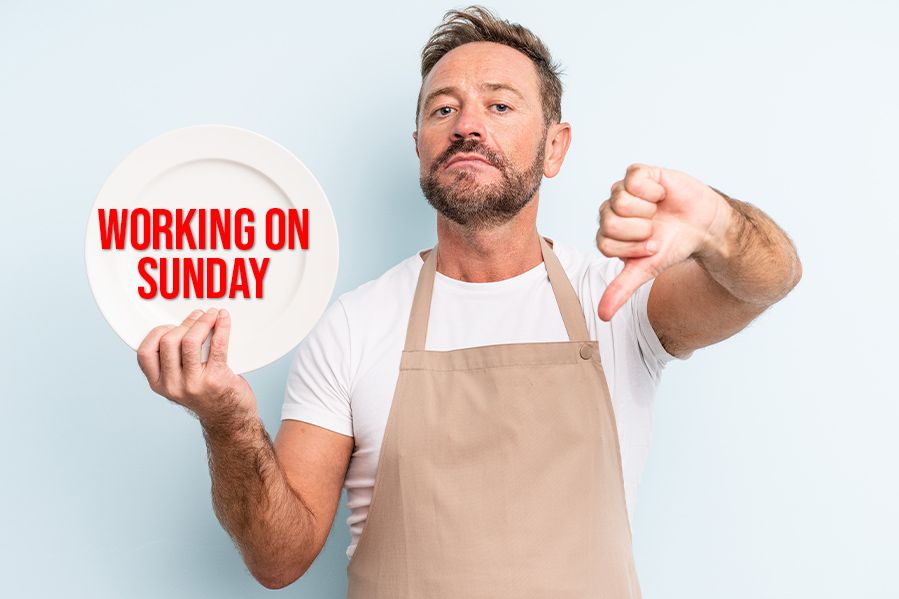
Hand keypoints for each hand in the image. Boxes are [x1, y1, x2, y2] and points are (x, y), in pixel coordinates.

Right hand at [137, 308, 254, 426]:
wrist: (230, 420)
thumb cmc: (208, 396)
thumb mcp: (179, 383)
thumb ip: (173, 362)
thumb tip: (181, 326)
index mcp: (159, 384)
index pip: (145, 352)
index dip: (156, 333)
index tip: (171, 325)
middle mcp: (173, 385)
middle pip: (168, 341)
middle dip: (185, 323)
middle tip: (199, 316)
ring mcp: (194, 384)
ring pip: (190, 341)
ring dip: (202, 322)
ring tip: (212, 315)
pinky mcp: (216, 379)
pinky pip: (217, 345)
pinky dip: (221, 327)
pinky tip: (224, 319)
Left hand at [595, 163, 732, 320]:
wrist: (704, 225)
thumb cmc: (674, 245)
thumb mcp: (648, 269)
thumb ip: (622, 289)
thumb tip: (603, 316)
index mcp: (608, 235)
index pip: (605, 243)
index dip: (633, 247)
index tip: (652, 246)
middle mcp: (610, 212)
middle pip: (609, 222)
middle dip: (640, 230)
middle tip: (656, 229)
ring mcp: (622, 191)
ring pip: (620, 200)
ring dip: (648, 210)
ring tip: (659, 210)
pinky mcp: (637, 173)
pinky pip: (633, 179)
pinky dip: (654, 190)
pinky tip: (662, 194)